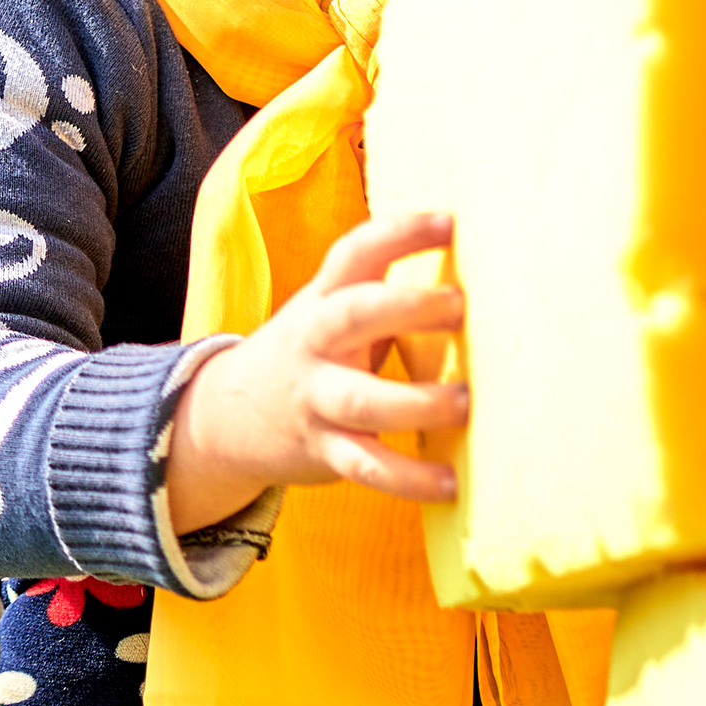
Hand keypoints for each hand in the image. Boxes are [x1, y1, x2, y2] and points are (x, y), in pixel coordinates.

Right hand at [165, 211, 466, 536]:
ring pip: (363, 401)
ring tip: (464, 402)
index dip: (398, 234)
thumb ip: (382, 292)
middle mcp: (315, 343)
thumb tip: (478, 274)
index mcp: (323, 300)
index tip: (448, 222)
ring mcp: (316, 398)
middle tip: (459, 305)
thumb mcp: (330, 313)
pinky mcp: (324, 450)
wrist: (227, 418)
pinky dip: (409, 478)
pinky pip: (369, 466)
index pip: (354, 253)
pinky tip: (450, 484)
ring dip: (417, 402)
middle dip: (407, 307)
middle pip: (354, 315)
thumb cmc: (310, 354)